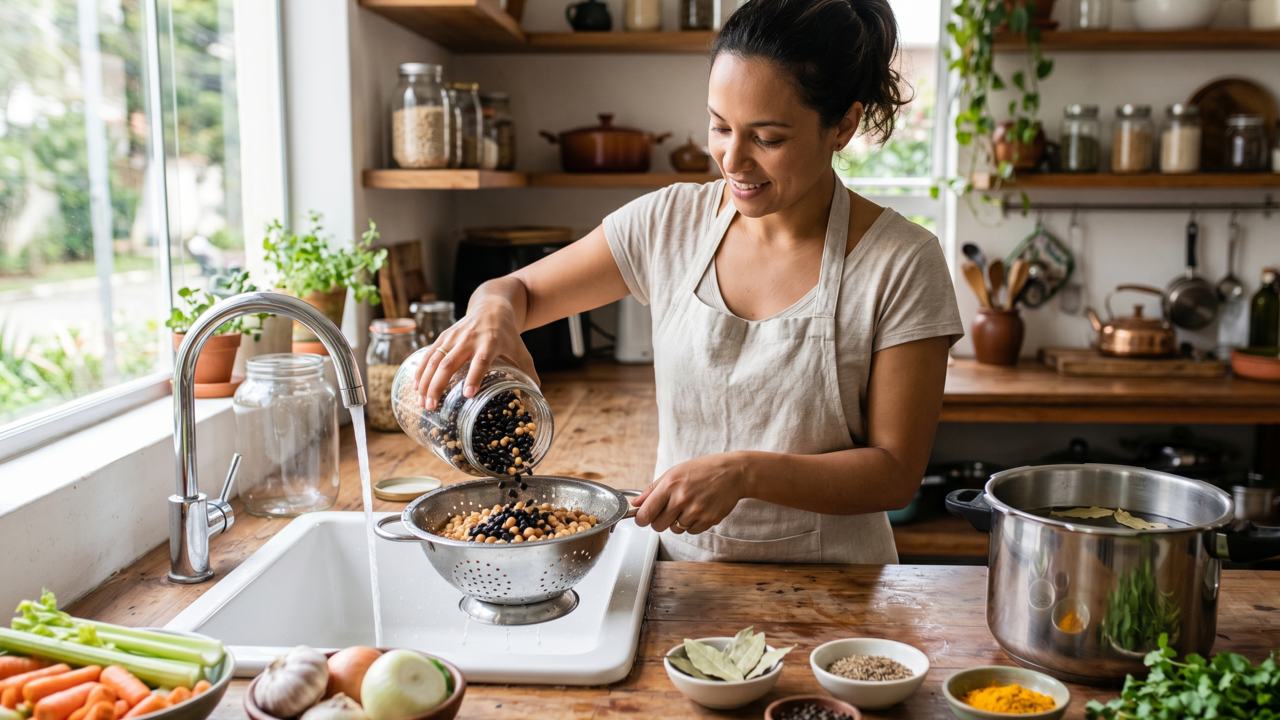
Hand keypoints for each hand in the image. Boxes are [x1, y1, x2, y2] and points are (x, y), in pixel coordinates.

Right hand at [413, 298, 537, 409]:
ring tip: (422, 402)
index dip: (474, 376)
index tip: (468, 394)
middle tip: (433, 406)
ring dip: (426, 381)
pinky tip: (416, 386)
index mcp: (490, 342)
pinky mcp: (443, 336)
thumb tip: (538, 392)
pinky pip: (429, 354)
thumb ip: (528, 370)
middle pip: (451, 363)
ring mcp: (454, 337)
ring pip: (435, 360)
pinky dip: (421, 370)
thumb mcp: (520, 349)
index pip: (481, 360)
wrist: (491, 306)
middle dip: (439, 385)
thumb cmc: (507, 332)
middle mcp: (469, 339)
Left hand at [631, 453, 746, 534]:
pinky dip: (692, 524)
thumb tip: (636, 504)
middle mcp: (682, 499)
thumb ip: (652, 490)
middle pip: (658, 526)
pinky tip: (698, 510)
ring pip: (675, 530)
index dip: (641, 519)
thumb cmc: (703, 470)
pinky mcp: (708, 520)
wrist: (733, 473)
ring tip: (687, 507)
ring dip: (677, 522)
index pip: (646, 513)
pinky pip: (691, 531)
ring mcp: (696, 511)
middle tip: (667, 511)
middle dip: (659, 521)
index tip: (643, 518)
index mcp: (670, 485)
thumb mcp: (674, 472)